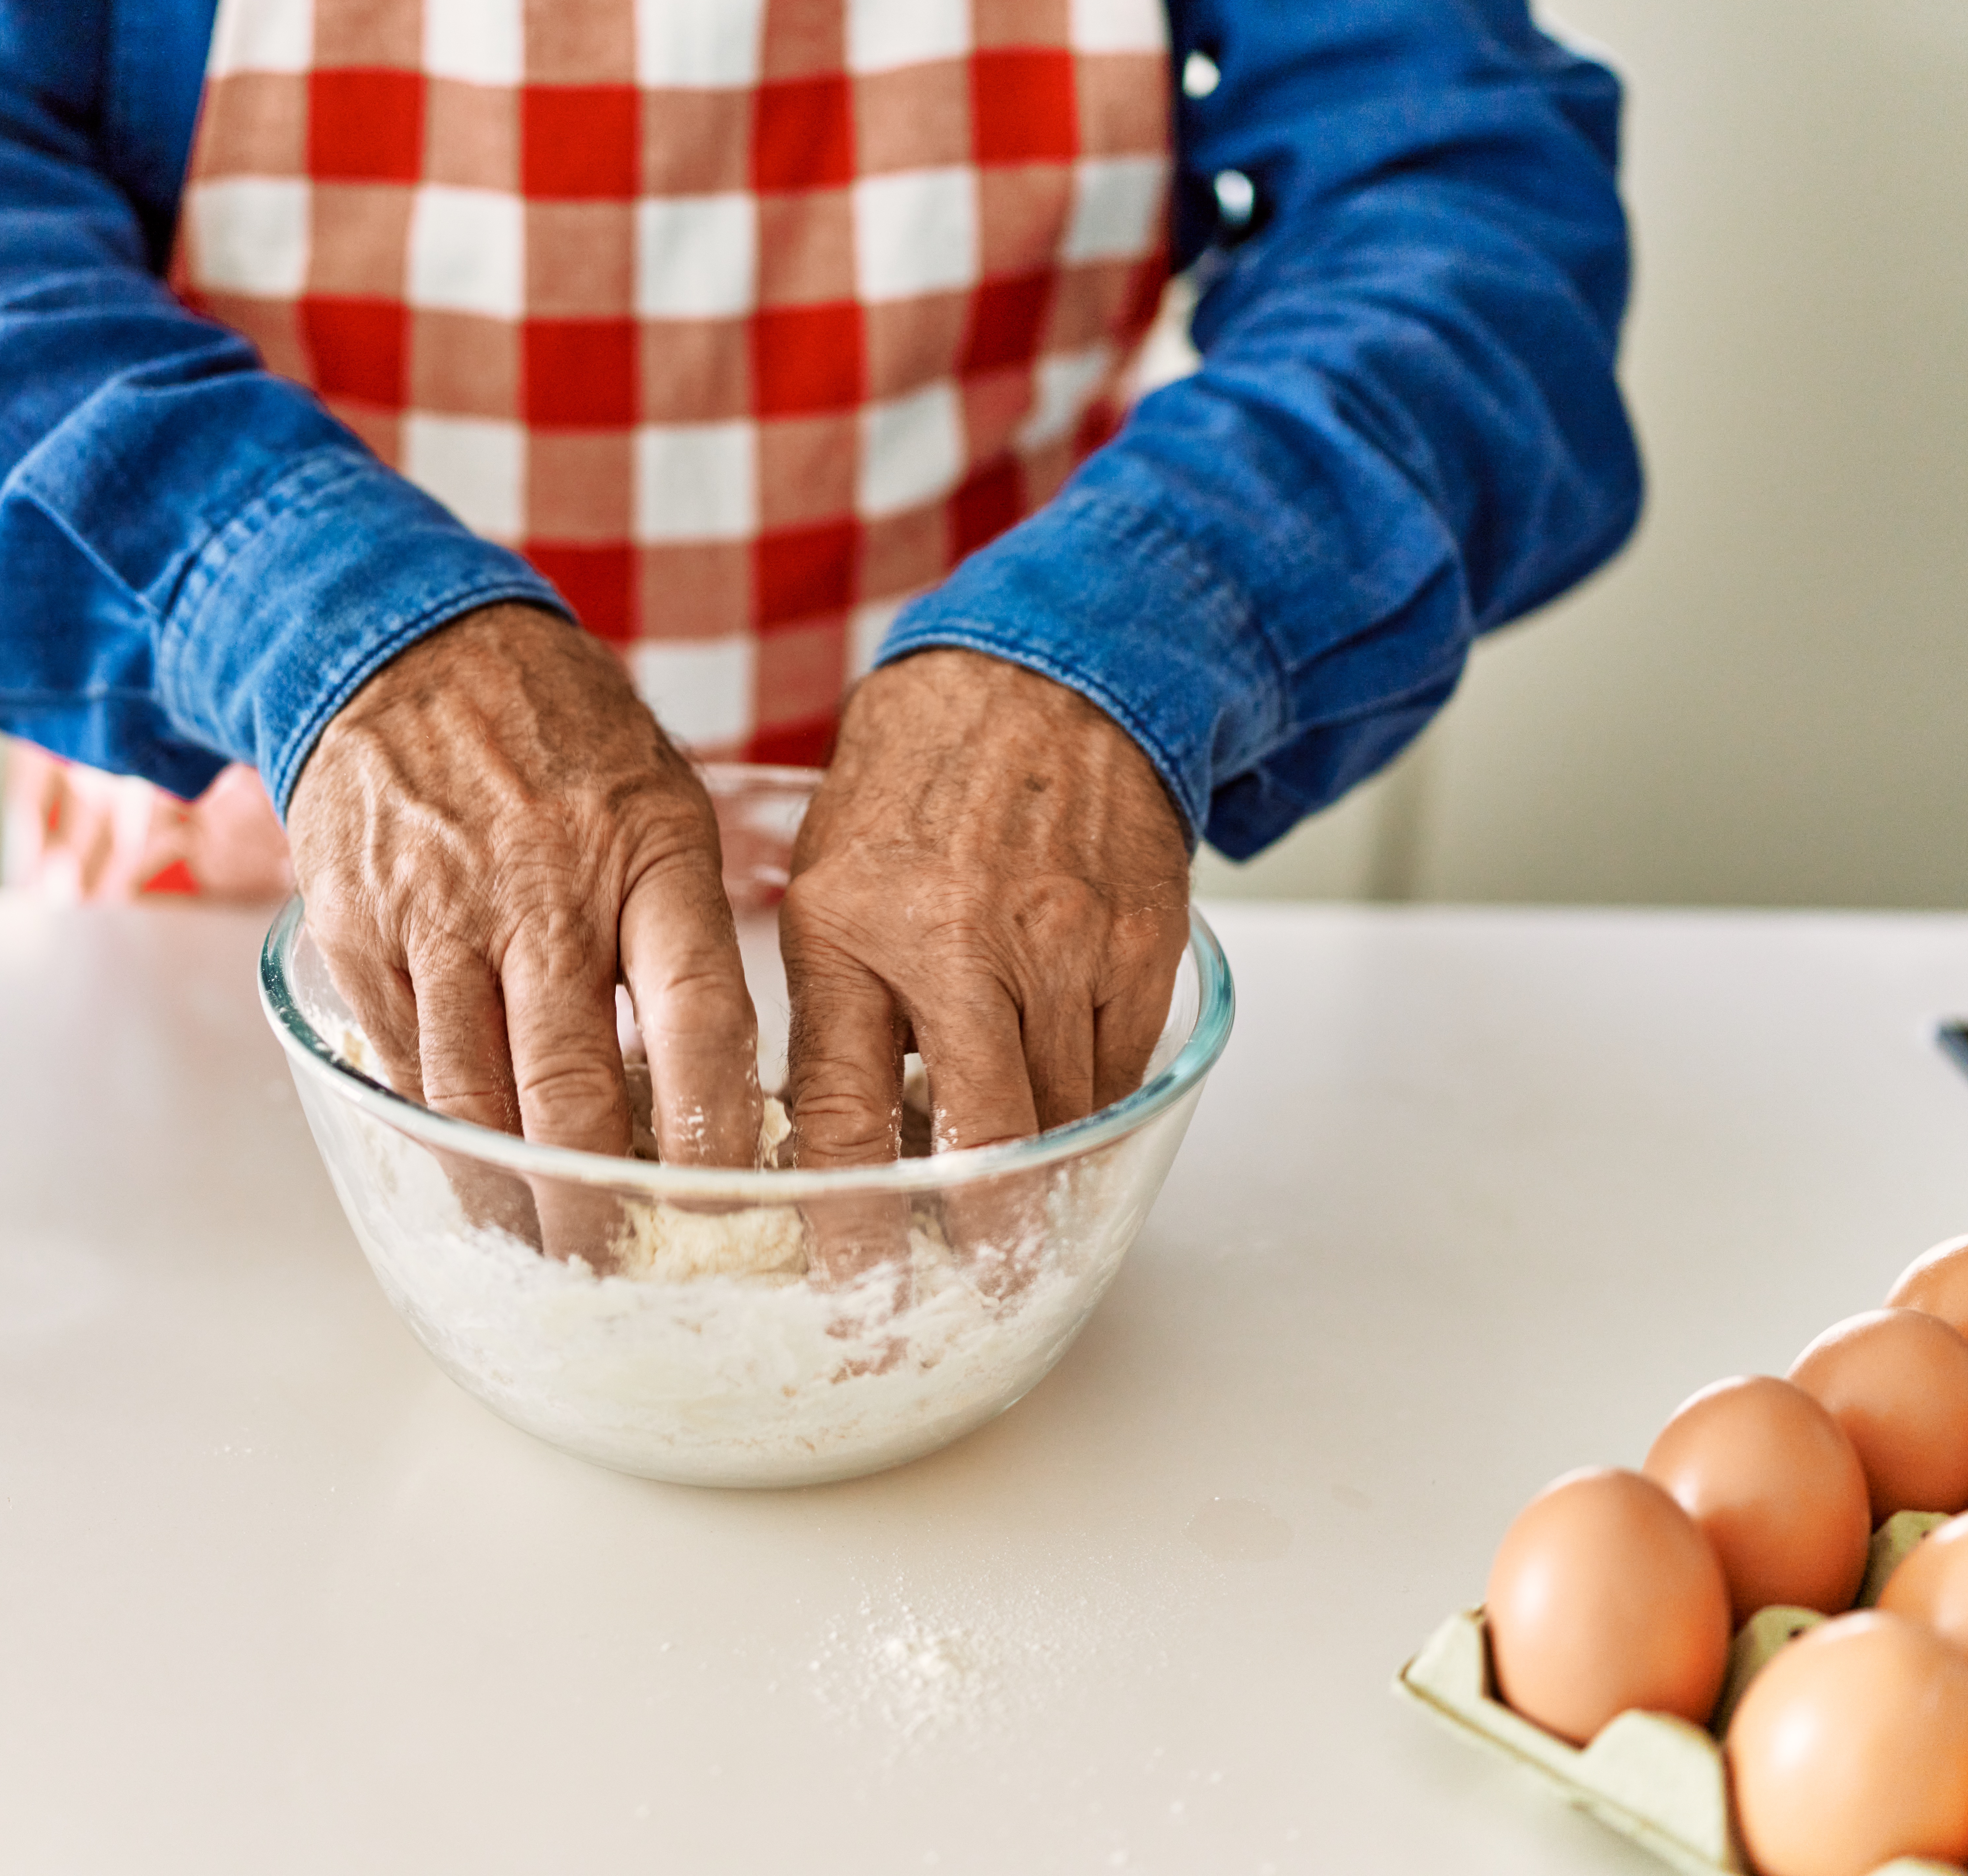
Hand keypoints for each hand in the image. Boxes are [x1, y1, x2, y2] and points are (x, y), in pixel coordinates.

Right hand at [286, 604, 761, 1260]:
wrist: (402, 645)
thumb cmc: (558, 736)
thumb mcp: (658, 799)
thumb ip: (682, 924)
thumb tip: (712, 1074)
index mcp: (643, 853)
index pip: (696, 1011)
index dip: (711, 1123)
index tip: (726, 1204)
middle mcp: (540, 891)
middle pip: (570, 1081)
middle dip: (596, 1197)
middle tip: (620, 1269)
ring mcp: (438, 914)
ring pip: (472, 1093)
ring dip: (507, 1188)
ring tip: (541, 1247)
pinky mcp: (359, 931)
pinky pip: (404, 1060)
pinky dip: (438, 1125)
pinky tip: (469, 1163)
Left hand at [781, 649, 1190, 1267]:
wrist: (1044, 679)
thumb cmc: (918, 784)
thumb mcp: (830, 882)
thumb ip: (834, 1004)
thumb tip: (836, 1140)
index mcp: (852, 928)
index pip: (841, 1112)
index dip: (851, 1217)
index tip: (854, 1287)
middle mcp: (958, 946)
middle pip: (983, 1138)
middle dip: (979, 1235)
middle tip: (969, 1288)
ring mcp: (1061, 949)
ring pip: (1062, 1119)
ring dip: (1040, 1178)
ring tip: (1017, 1214)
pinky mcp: (1137, 948)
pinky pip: (1115, 1071)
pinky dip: (1088, 1107)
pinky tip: (1063, 1108)